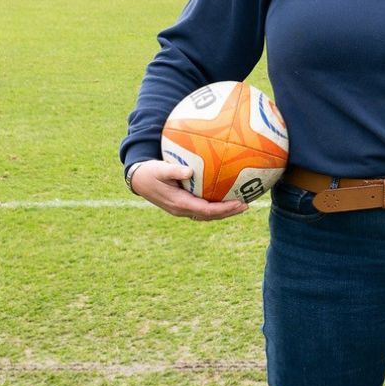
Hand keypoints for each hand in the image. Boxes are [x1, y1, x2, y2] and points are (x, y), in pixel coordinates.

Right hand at [130, 160, 247, 220]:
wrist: (138, 179)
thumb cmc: (150, 172)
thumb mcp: (160, 169)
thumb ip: (174, 171)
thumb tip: (190, 170)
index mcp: (179, 203)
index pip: (206, 210)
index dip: (223, 208)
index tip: (239, 203)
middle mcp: (182, 210)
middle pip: (210, 215)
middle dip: (228, 212)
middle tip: (246, 205)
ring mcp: (182, 209)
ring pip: (207, 214)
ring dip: (224, 211)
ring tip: (241, 205)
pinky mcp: (183, 205)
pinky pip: (203, 209)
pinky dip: (216, 207)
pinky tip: (226, 198)